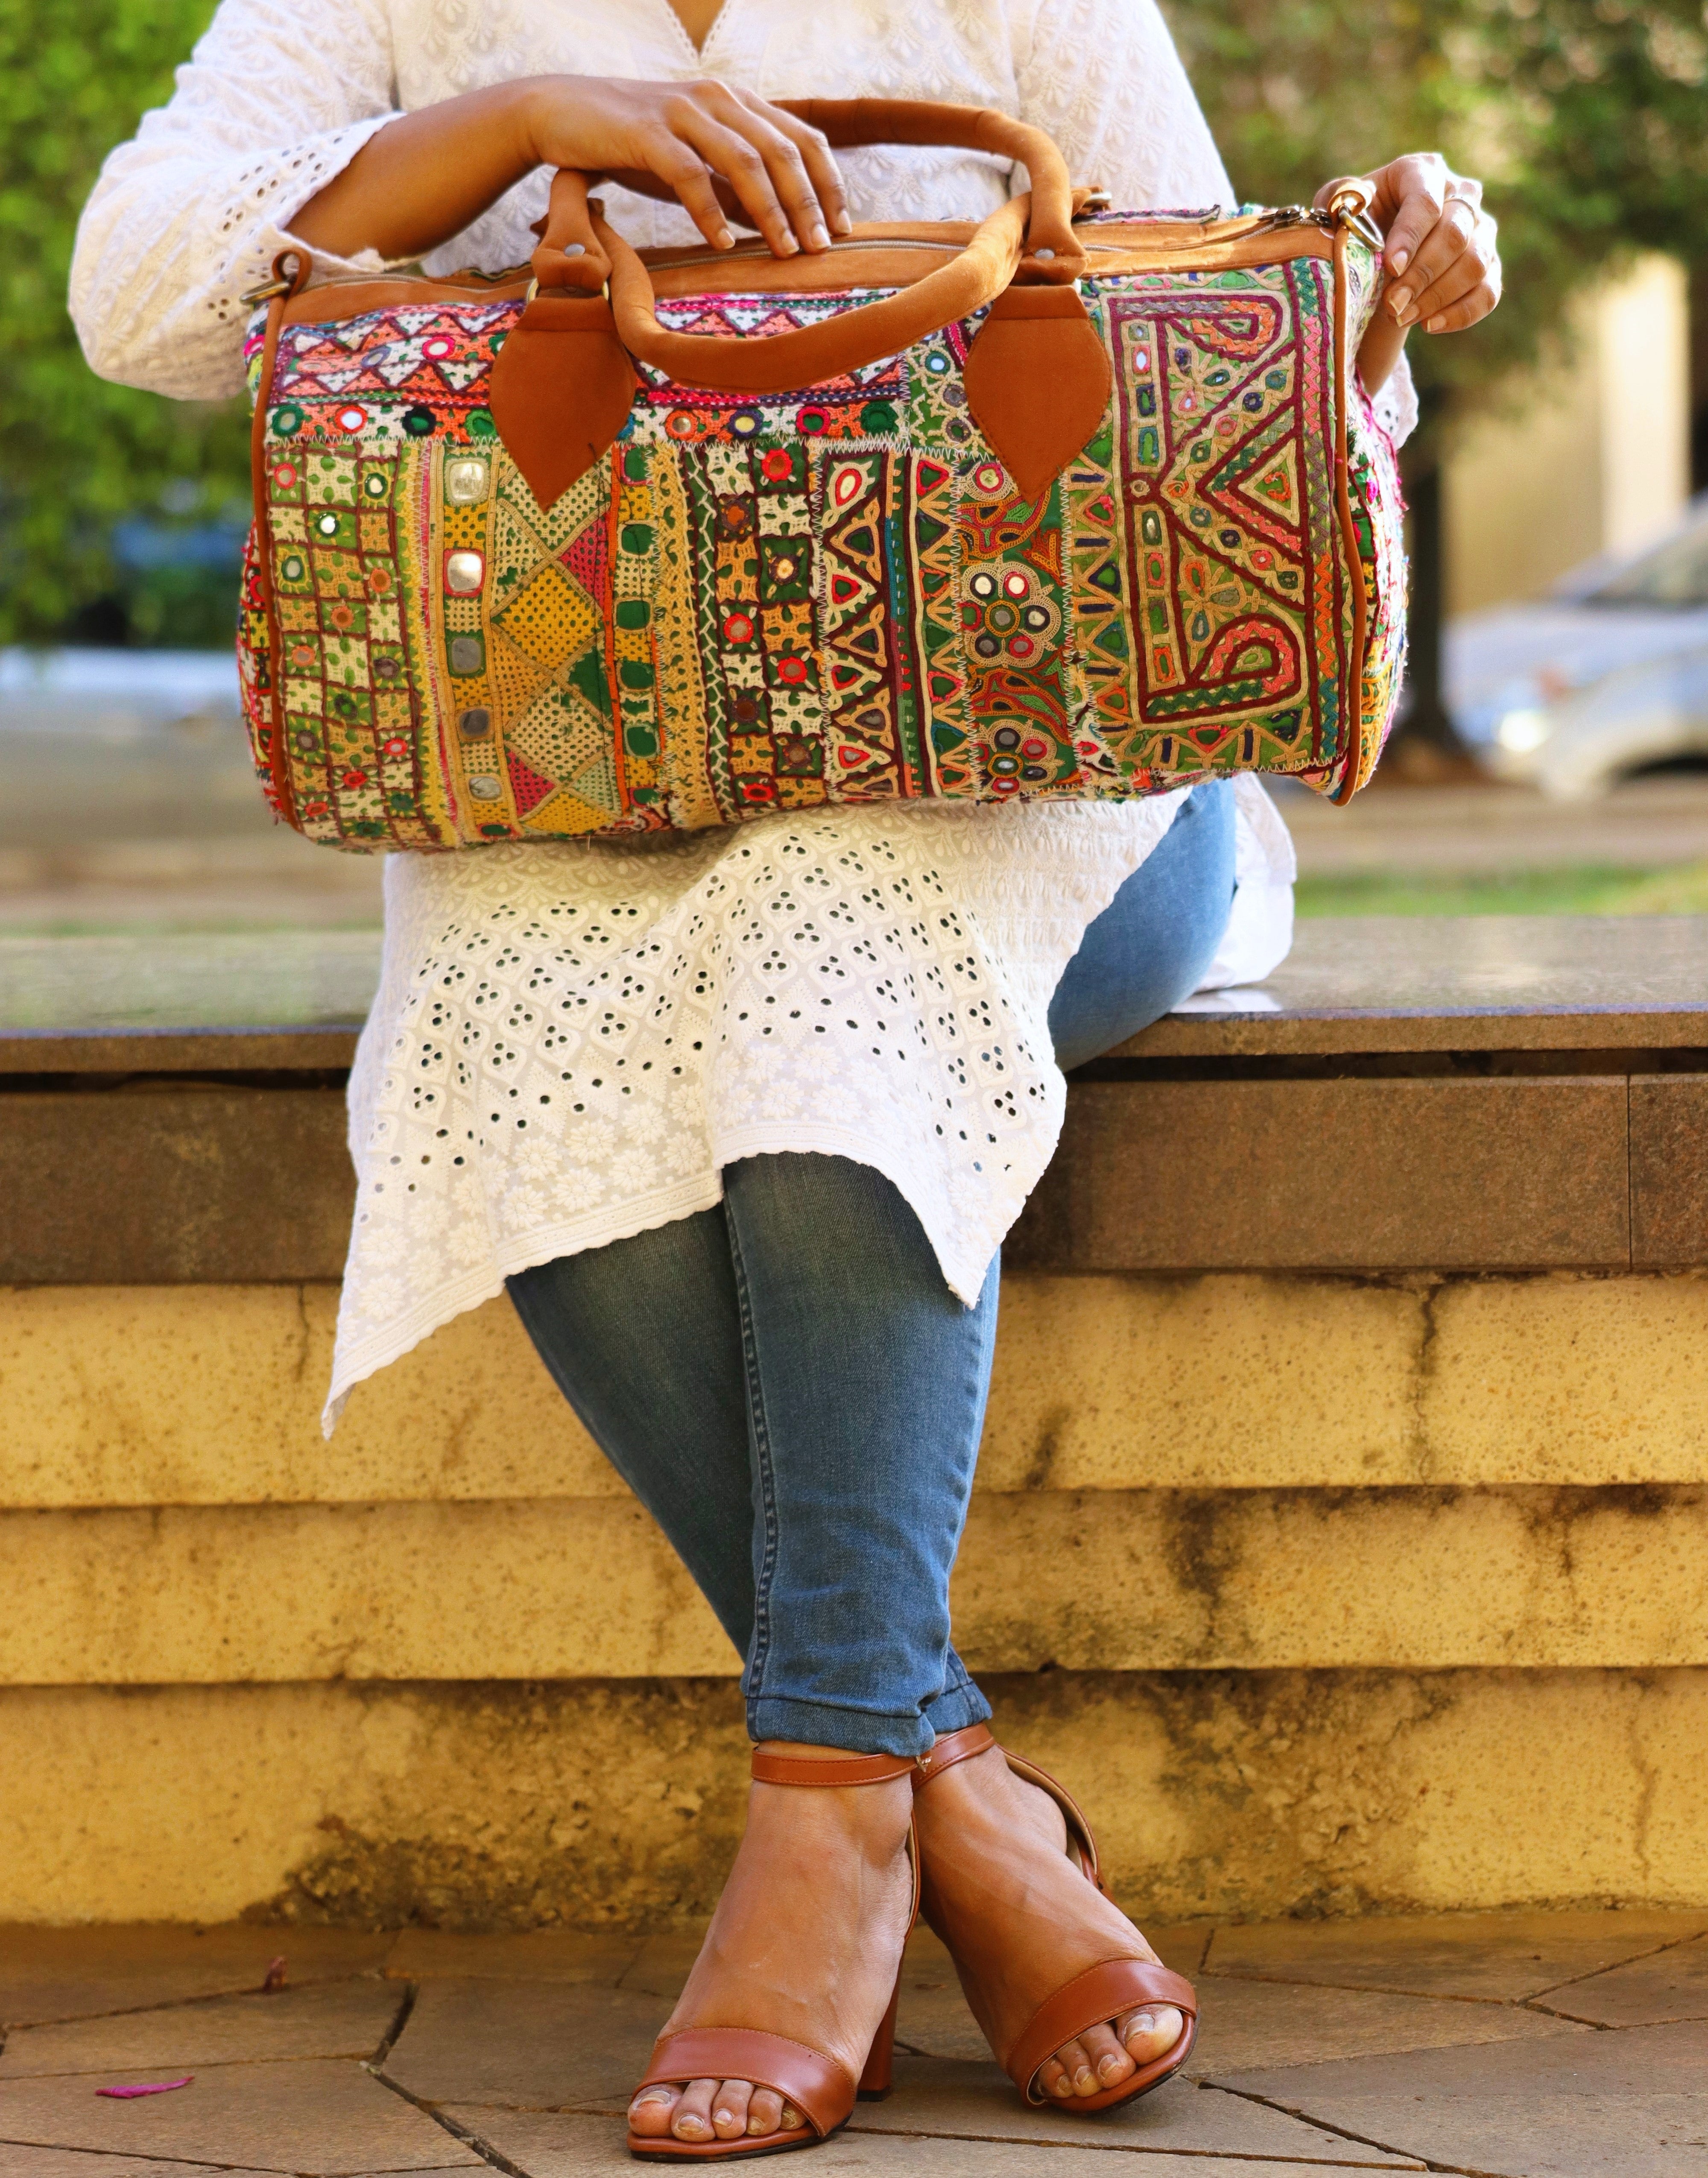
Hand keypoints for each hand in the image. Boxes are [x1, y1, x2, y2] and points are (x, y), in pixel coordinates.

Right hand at [292, 74, 849, 266]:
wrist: (557, 115)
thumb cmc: (628, 145)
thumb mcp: (691, 162)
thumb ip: (731, 186)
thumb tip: (771, 225)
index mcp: (734, 102)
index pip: (802, 138)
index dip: (828, 183)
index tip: (842, 228)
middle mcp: (715, 99)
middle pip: (782, 151)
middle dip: (808, 205)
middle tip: (819, 250)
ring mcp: (681, 112)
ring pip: (745, 160)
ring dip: (771, 211)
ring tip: (785, 252)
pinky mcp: (646, 132)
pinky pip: (690, 174)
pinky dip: (712, 211)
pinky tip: (725, 243)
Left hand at [1317, 153, 1499, 392]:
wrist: (1375, 254)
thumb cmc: (1353, 227)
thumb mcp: (1336, 210)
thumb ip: (1338, 202)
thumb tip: (1352, 209)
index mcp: (1421, 172)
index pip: (1426, 200)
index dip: (1411, 236)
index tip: (1392, 268)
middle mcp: (1461, 194)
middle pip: (1455, 235)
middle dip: (1422, 275)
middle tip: (1392, 305)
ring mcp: (1481, 229)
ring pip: (1476, 264)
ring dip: (1437, 296)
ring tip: (1402, 317)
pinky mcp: (1489, 264)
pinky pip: (1488, 291)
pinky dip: (1461, 314)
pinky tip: (1429, 325)